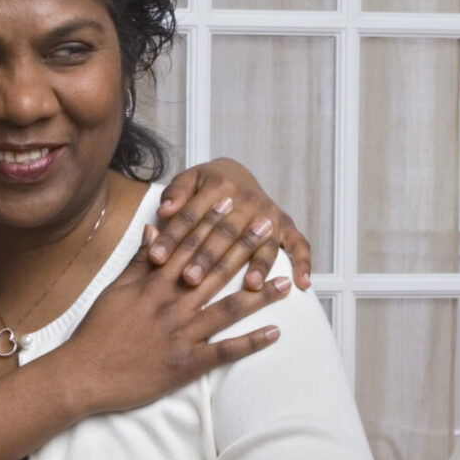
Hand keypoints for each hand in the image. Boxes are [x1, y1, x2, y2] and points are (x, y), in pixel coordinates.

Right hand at [49, 208, 292, 415]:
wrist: (83, 374)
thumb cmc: (97, 332)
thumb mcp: (114, 290)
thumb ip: (138, 261)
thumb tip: (155, 231)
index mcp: (153, 285)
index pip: (188, 247)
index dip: (213, 224)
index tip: (233, 205)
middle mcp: (171, 306)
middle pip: (215, 271)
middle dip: (244, 247)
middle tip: (268, 227)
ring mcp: (180, 335)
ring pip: (227, 309)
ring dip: (259, 295)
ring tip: (286, 281)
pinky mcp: (185, 364)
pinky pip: (224, 352)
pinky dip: (251, 343)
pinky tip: (275, 333)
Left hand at [152, 157, 313, 290]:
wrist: (235, 173)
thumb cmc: (205, 184)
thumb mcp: (187, 180)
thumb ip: (175, 195)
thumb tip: (164, 211)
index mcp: (219, 186)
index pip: (192, 215)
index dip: (173, 236)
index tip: (155, 258)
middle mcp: (248, 200)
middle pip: (225, 232)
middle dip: (208, 257)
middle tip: (190, 279)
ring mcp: (269, 214)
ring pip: (261, 243)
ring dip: (256, 265)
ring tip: (249, 286)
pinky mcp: (286, 226)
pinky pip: (299, 245)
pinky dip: (303, 263)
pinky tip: (301, 284)